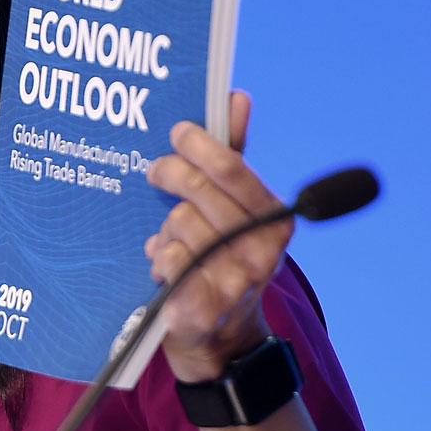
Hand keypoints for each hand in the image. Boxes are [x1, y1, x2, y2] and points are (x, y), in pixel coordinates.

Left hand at [143, 91, 292, 381]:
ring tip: (173, 238)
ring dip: (166, 228)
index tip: (178, 132)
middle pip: (197, 191)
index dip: (199, 144)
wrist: (218, 334)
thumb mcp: (233, 204)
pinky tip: (165, 263)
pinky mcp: (203, 307)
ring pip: (178, 224)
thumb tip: (236, 97)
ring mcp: (235, 282)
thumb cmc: (222, 253)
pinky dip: (159, 257)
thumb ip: (234, 151)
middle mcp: (261, 250)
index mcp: (274, 219)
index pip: (232, 167)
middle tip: (156, 172)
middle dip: (169, 174)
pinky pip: (167, 259)